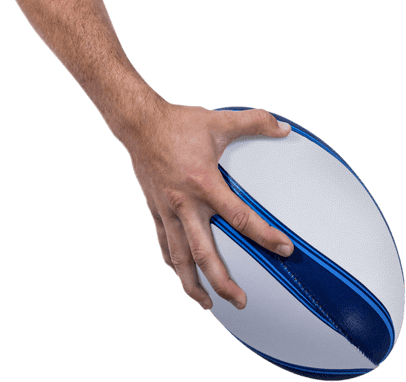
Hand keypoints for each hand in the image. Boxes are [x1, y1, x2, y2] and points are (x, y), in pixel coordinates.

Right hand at [126, 104, 293, 309]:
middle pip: (205, 254)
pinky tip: (182, 275)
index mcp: (204, 183)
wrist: (139, 124)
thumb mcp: (219, 119)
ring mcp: (167, 210)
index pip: (240, 218)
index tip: (284, 250)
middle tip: (242, 301)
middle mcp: (185, 204)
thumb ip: (255, 121)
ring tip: (209, 305)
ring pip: (180, 258)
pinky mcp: (155, 210)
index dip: (265, 236)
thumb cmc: (180, 123)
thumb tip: (285, 127)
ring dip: (193, 284)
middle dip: (223, 282)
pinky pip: (164, 244)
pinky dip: (173, 264)